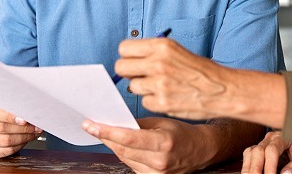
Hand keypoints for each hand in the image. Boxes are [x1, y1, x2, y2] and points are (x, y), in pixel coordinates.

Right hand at [0, 101, 41, 157]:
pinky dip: (19, 146)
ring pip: (5, 141)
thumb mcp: (4, 103)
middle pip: (2, 128)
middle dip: (23, 128)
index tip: (24, 119)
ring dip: (24, 137)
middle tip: (35, 126)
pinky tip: (25, 140)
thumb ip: (14, 106)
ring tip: (33, 133)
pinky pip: (6, 151)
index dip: (10, 117)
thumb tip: (29, 112)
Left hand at [82, 116, 213, 172]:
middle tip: (92, 126)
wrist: (200, 150)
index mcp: (163, 142)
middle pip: (123, 150)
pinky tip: (121, 146)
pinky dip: (125, 155)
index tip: (91, 125)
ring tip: (105, 134)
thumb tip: (115, 122)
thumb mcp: (162, 122)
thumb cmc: (182, 133)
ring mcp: (157, 173)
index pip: (128, 139)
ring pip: (125, 159)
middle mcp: (160, 161)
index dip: (107, 132)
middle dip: (105, 137)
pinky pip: (132, 166)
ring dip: (113, 146)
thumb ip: (139, 124)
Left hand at [115, 38, 232, 120]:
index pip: (124, 48)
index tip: (135, 61)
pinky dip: (153, 101)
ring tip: (160, 87)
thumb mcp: (177, 51)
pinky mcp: (162, 102)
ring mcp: (159, 84)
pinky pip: (144, 102)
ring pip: (132, 86)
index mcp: (162, 46)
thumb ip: (153, 52)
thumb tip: (130, 58)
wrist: (222, 89)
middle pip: (121, 67)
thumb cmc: (200, 70)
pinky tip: (167, 97)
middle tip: (141, 75)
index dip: (128, 55)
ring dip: (143, 88)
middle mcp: (158, 63)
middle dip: (129, 72)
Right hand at [242, 131, 291, 173]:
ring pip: (250, 153)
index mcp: (282, 137)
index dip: (270, 166)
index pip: (272, 150)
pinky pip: (248, 157)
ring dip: (249, 169)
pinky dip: (248, 168)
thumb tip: (286, 173)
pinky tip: (250, 173)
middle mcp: (270, 138)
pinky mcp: (257, 150)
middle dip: (256, 169)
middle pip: (257, 151)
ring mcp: (262, 143)